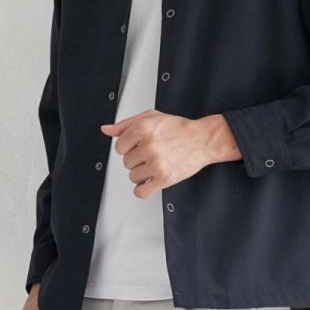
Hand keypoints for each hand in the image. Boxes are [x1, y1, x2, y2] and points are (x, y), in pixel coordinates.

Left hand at [99, 110, 238, 196]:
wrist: (203, 140)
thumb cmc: (179, 128)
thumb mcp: (151, 118)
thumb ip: (126, 124)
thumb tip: (106, 130)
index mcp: (142, 129)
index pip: (119, 147)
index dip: (129, 148)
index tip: (139, 147)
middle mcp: (148, 146)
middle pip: (126, 163)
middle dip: (137, 160)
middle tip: (151, 155)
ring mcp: (156, 163)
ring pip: (133, 177)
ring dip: (142, 174)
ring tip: (155, 166)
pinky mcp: (164, 178)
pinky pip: (141, 192)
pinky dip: (143, 190)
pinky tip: (150, 182)